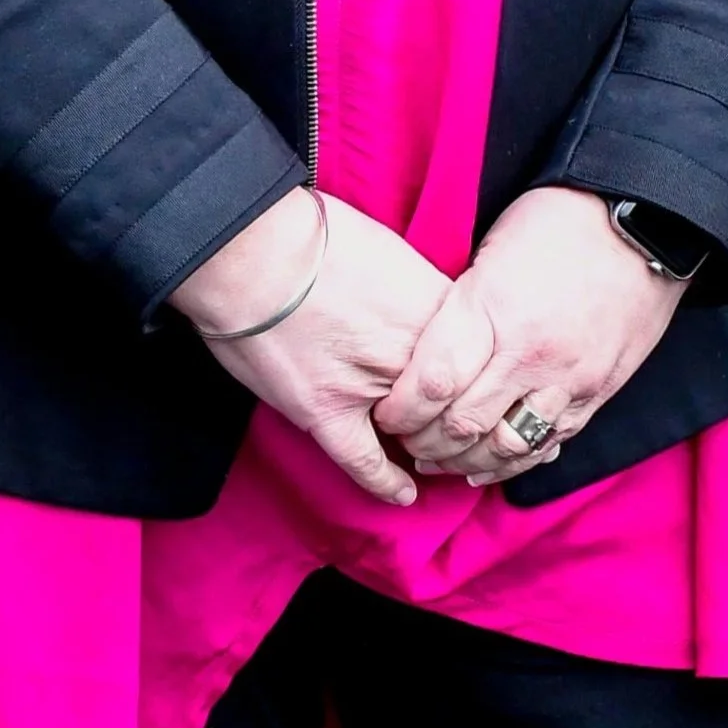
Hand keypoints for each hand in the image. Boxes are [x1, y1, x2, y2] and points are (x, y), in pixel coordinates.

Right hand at [172, 190, 448, 507]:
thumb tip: (422, 306)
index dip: (480, 367)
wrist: (248, 246)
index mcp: (429, 303)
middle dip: (461, 410)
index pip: (478, 350)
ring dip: (429, 442)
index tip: (479, 378)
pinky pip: (364, 460)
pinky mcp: (325, 411)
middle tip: (465, 421)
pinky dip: (385, 481)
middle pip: (456, 397)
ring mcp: (370, 386)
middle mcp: (411, 350)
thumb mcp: (386, 247)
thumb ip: (415, 287)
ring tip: (438, 453)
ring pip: (419, 430)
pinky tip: (404, 494)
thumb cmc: (310, 232)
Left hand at [372, 186, 684, 486]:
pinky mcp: (596, 394)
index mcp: (493, 306)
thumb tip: (426, 349)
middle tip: (404, 440)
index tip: (384, 412)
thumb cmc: (558, 219)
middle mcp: (529, 353)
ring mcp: (567, 379)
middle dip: (424, 442)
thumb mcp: (492, 246)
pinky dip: (512, 462)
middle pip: (463, 425)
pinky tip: (486, 464)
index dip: (400, 409)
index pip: (432, 381)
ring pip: (504, 447)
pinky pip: (548, 445)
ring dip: (463, 461)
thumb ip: (461, 304)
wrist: (644, 222)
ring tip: (438, 458)